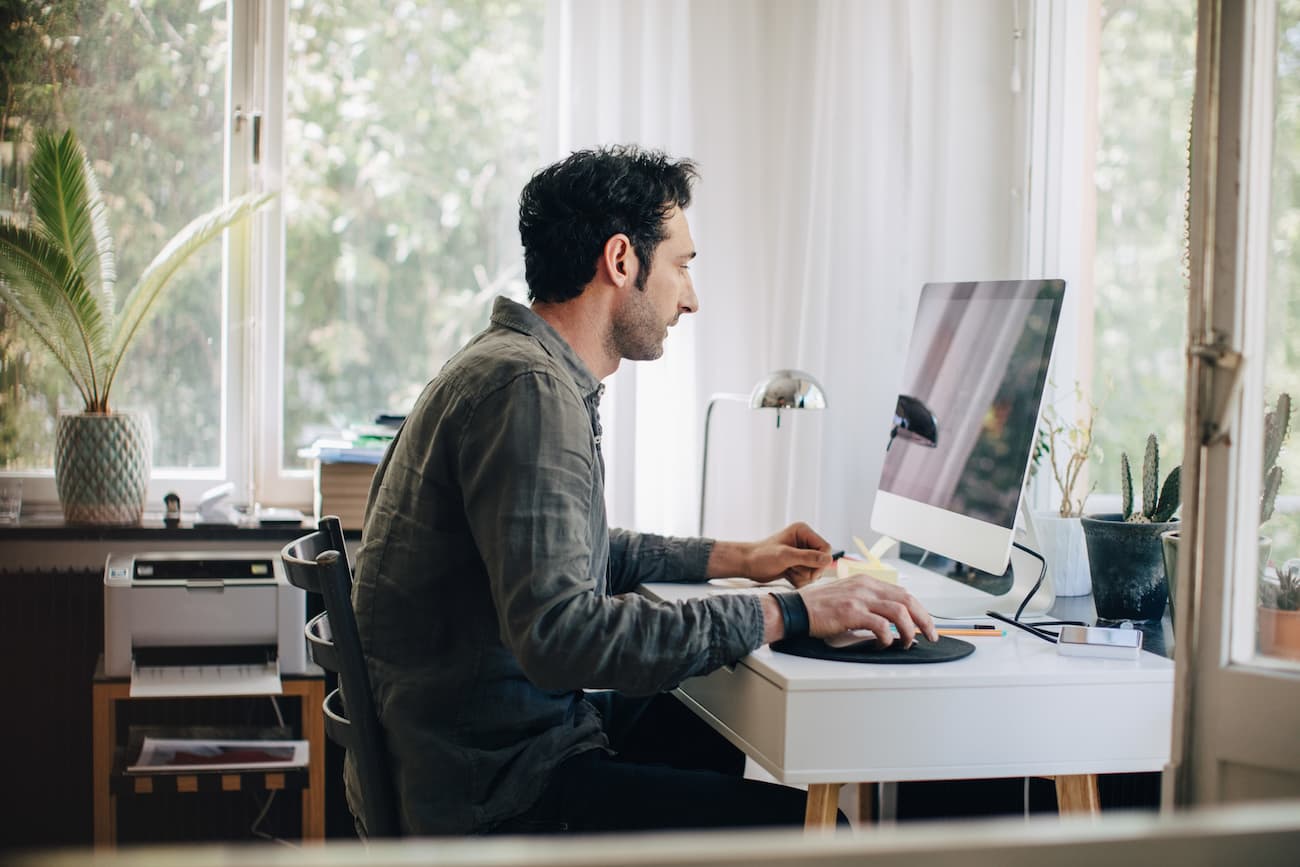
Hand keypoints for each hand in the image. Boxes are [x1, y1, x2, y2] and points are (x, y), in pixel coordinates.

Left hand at [746, 522, 832, 587]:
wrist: (747, 564)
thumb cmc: (762, 556)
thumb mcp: (785, 556)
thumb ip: (808, 557)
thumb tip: (828, 559)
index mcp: (803, 531)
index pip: (825, 548)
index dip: (821, 561)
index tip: (810, 571)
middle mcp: (804, 541)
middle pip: (822, 561)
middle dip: (810, 570)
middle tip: (793, 570)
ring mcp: (801, 553)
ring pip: (815, 571)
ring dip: (803, 576)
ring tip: (789, 571)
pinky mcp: (798, 564)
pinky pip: (808, 577)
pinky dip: (800, 580)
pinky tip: (788, 575)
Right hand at [797, 576, 938, 646]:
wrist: (795, 609)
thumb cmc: (817, 607)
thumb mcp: (846, 595)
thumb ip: (867, 601)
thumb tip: (888, 620)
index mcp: (866, 581)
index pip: (903, 593)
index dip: (919, 609)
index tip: (925, 623)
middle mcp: (866, 586)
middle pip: (908, 600)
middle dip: (924, 619)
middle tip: (930, 635)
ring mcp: (859, 598)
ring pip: (899, 612)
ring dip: (909, 630)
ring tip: (908, 642)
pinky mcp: (851, 612)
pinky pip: (881, 625)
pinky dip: (888, 638)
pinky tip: (884, 644)